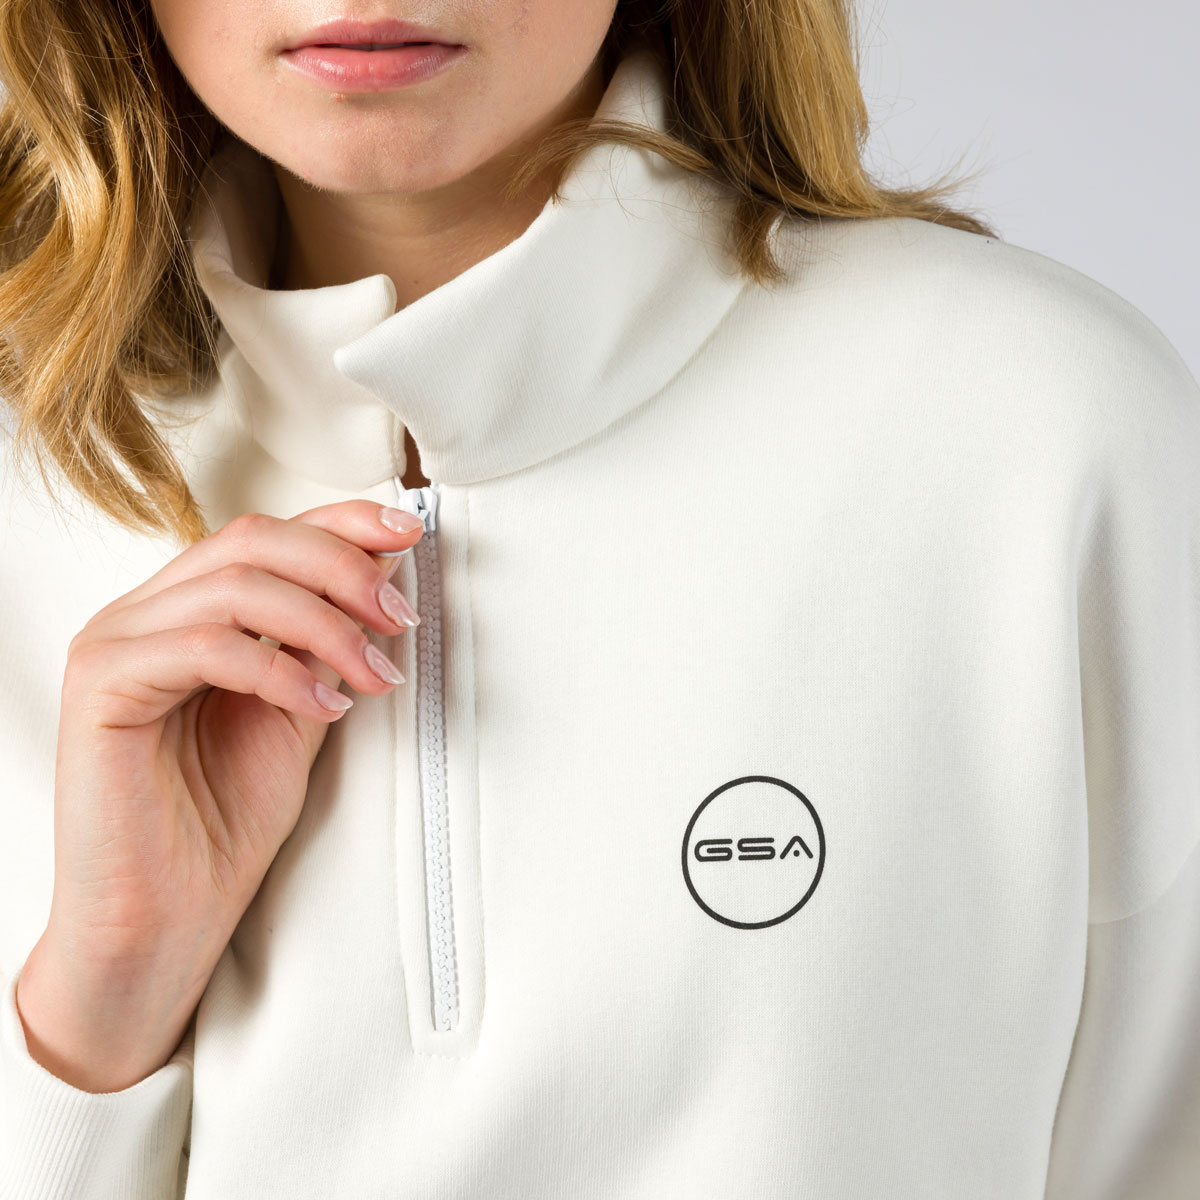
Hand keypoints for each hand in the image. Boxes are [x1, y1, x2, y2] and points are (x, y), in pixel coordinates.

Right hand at [15, 500, 423, 1090]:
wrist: (166, 918)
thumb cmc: (225, 821)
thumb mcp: (299, 711)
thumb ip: (325, 644)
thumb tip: (382, 574)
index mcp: (184, 610)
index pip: (265, 534)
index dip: (341, 523)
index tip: (410, 532)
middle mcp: (142, 614)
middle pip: (251, 541)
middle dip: (343, 569)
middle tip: (399, 618)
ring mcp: (114, 644)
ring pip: (235, 586)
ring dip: (326, 625)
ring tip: (375, 676)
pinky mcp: (100, 686)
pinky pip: (207, 645)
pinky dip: (282, 669)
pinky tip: (328, 707)